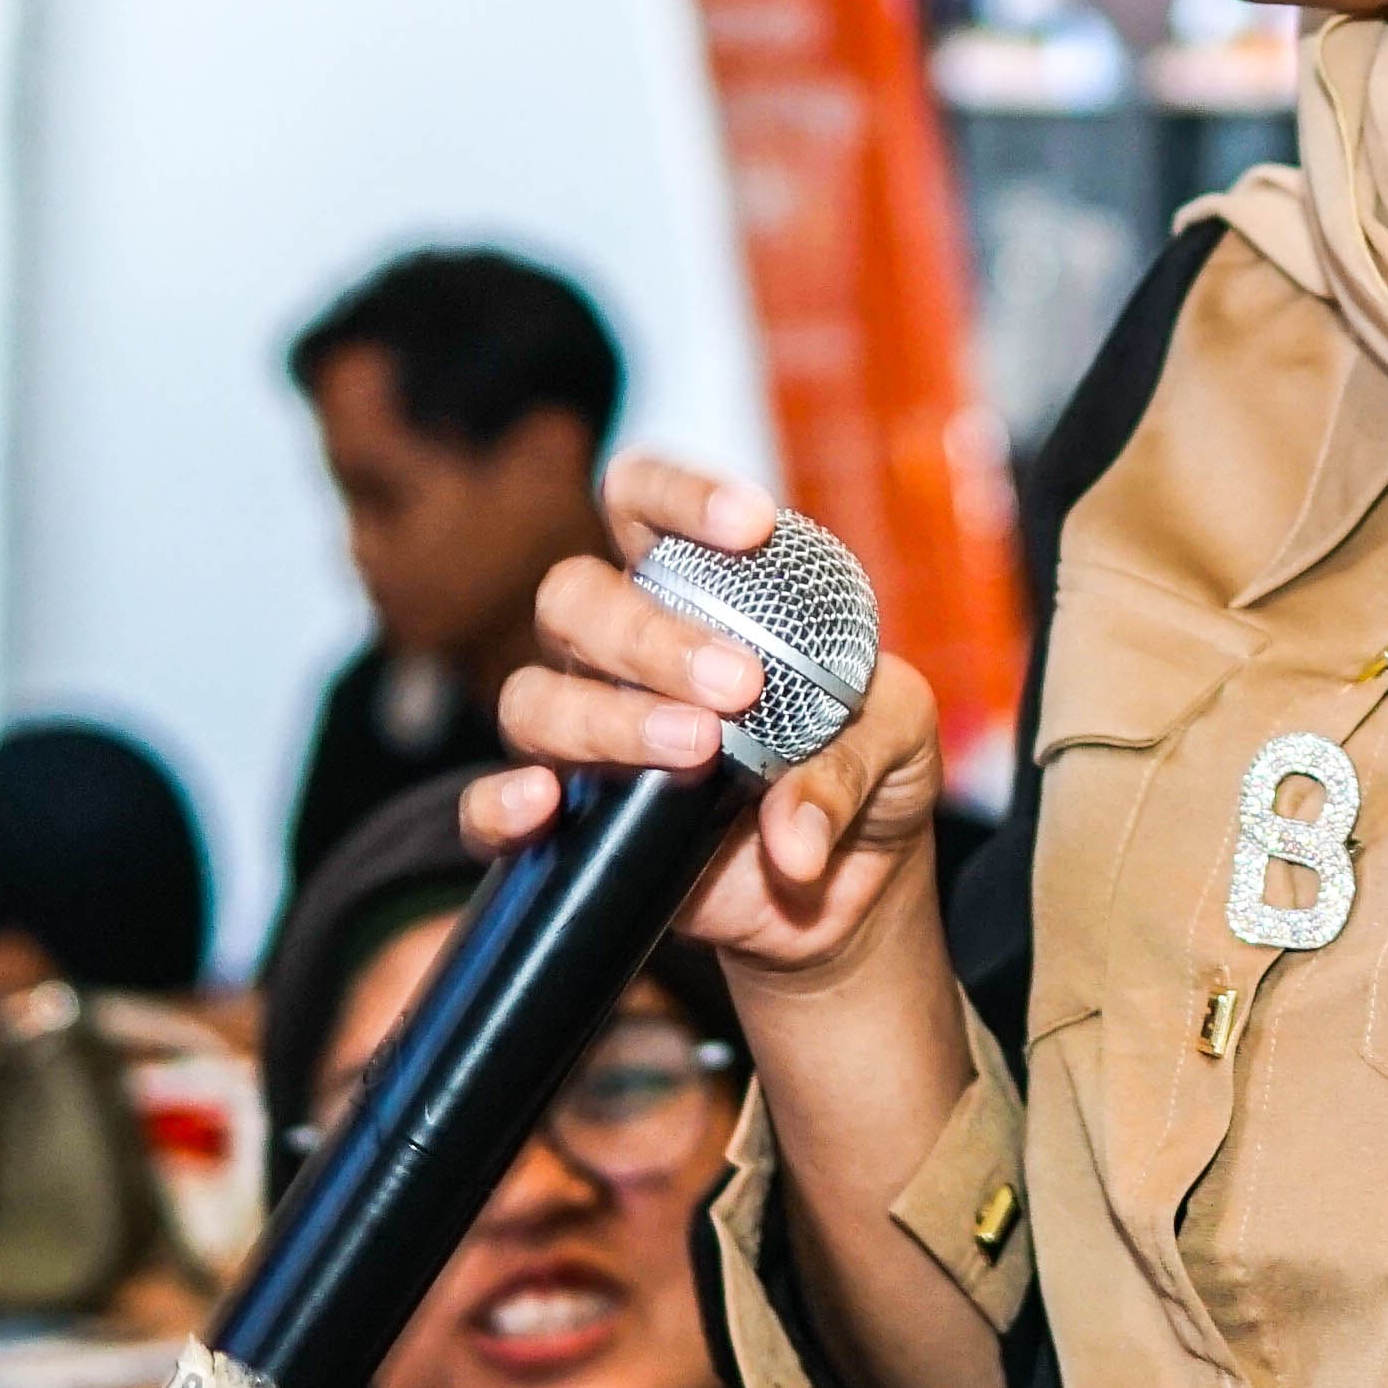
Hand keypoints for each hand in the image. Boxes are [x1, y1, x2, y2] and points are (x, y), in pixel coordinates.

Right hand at [466, 456, 950, 995]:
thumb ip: (853, 762)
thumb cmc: (868, 774)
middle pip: (575, 598)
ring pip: (534, 699)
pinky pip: (488, 810)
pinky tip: (544, 804)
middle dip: (650, 634)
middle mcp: (620, 653)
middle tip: (739, 683)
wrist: (854, 890)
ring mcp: (586, 738)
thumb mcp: (899, 743)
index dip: (680, 497)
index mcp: (693, 591)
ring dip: (610, 719)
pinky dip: (498, 804)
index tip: (754, 526)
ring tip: (700, 747)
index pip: (642, 502)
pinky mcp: (570, 827)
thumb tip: (790, 839)